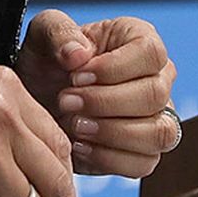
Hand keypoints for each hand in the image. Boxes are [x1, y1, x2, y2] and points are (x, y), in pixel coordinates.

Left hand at [18, 10, 178, 178]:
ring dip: (110, 133)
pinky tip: (79, 146)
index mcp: (141, 39)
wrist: (38, 101)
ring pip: (158, 133)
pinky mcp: (145, 151)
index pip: (150, 53)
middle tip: (65, 103)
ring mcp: (158, 117)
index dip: (113, 69)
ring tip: (74, 126)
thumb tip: (78, 55)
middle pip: (154, 95)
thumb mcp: (43, 35)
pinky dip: (108, 158)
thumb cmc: (48, 62)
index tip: (75, 77)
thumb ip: (59, 33)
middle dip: (104, 103)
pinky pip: (143, 163)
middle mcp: (159, 78)